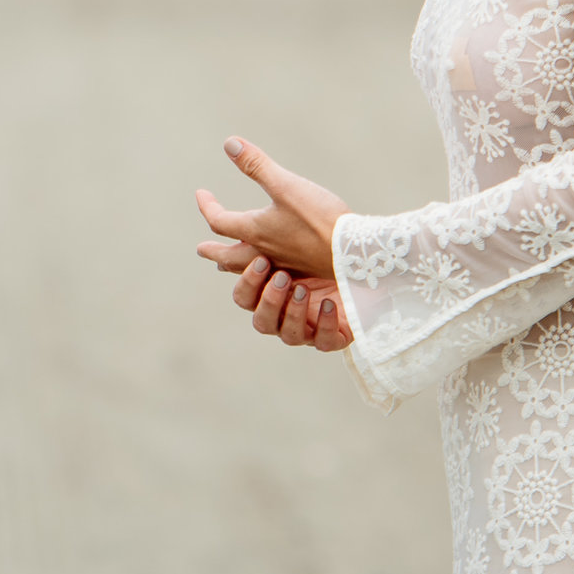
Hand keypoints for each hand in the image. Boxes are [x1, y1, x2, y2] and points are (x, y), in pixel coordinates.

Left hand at [194, 136, 348, 280]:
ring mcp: (284, 265)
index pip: (219, 222)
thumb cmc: (320, 218)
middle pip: (229, 256)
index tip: (200, 194)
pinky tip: (269, 266)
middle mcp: (265, 252)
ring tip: (226, 263)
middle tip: (201, 249)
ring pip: (248, 269)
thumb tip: (230, 144)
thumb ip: (257, 165)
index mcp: (256, 231)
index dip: (206, 206)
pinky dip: (260, 272)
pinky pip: (270, 276)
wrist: (355, 253)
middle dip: (213, 250)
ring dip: (233, 264)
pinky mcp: (302, 271)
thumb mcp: (286, 185)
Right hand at [197, 240, 354, 350]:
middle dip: (268, 299)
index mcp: (270, 289)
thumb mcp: (287, 232)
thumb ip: (250, 233)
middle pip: (260, 320)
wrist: (368, 258)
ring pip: (287, 334)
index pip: (244, 295)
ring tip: (302, 289)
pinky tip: (328, 304)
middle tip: (282, 276)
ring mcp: (310, 325)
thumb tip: (205, 238)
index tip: (262, 260)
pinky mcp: (335, 336)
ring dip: (291, 313)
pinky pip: (324, 341)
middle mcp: (286, 311)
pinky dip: (323, 325)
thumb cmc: (325, 243)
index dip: (246, 282)